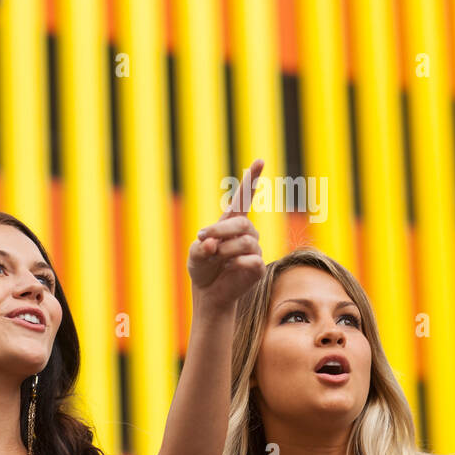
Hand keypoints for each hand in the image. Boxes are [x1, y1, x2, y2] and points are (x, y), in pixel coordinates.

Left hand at [187, 158, 265, 306]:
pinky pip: (251, 261)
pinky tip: (229, 269)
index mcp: (231, 223)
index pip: (243, 198)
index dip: (251, 179)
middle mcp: (246, 232)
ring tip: (214, 259)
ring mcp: (254, 249)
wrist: (209, 293)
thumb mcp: (194, 254)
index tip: (259, 161)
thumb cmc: (202, 268)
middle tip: (203, 238)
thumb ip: (201, 247)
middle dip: (220, 230)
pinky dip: (235, 264)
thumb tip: (213, 245)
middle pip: (240, 223)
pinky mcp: (258, 267)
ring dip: (224, 250)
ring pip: (244, 242)